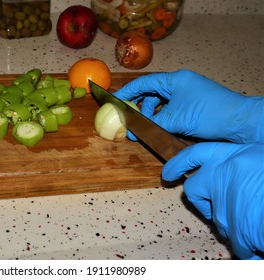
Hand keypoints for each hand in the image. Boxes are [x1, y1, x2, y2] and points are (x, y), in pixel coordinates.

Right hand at [114, 69, 263, 142]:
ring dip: (152, 118)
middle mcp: (180, 85)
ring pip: (162, 105)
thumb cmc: (208, 114)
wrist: (240, 123)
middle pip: (152, 94)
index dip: (128, 92)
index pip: (145, 83)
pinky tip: (159, 131)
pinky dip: (164, 121)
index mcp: (175, 80)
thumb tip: (132, 132)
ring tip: (145, 132)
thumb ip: (151, 124)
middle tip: (130, 123)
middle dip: (140, 110)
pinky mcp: (193, 108)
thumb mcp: (175, 119)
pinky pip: (172, 112)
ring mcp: (188, 96)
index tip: (114, 101)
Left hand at [163, 142, 263, 259]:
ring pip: (217, 219)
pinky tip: (260, 236)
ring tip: (256, 218)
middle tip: (214, 205)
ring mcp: (224, 205)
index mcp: (230, 155)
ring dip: (233, 222)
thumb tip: (233, 175)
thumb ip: (242, 165)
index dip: (178, 164)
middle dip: (200, 200)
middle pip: (193, 190)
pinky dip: (247, 243)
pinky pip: (235, 241)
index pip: (194, 155)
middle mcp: (220, 177)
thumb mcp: (261, 158)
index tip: (168, 174)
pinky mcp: (235, 230)